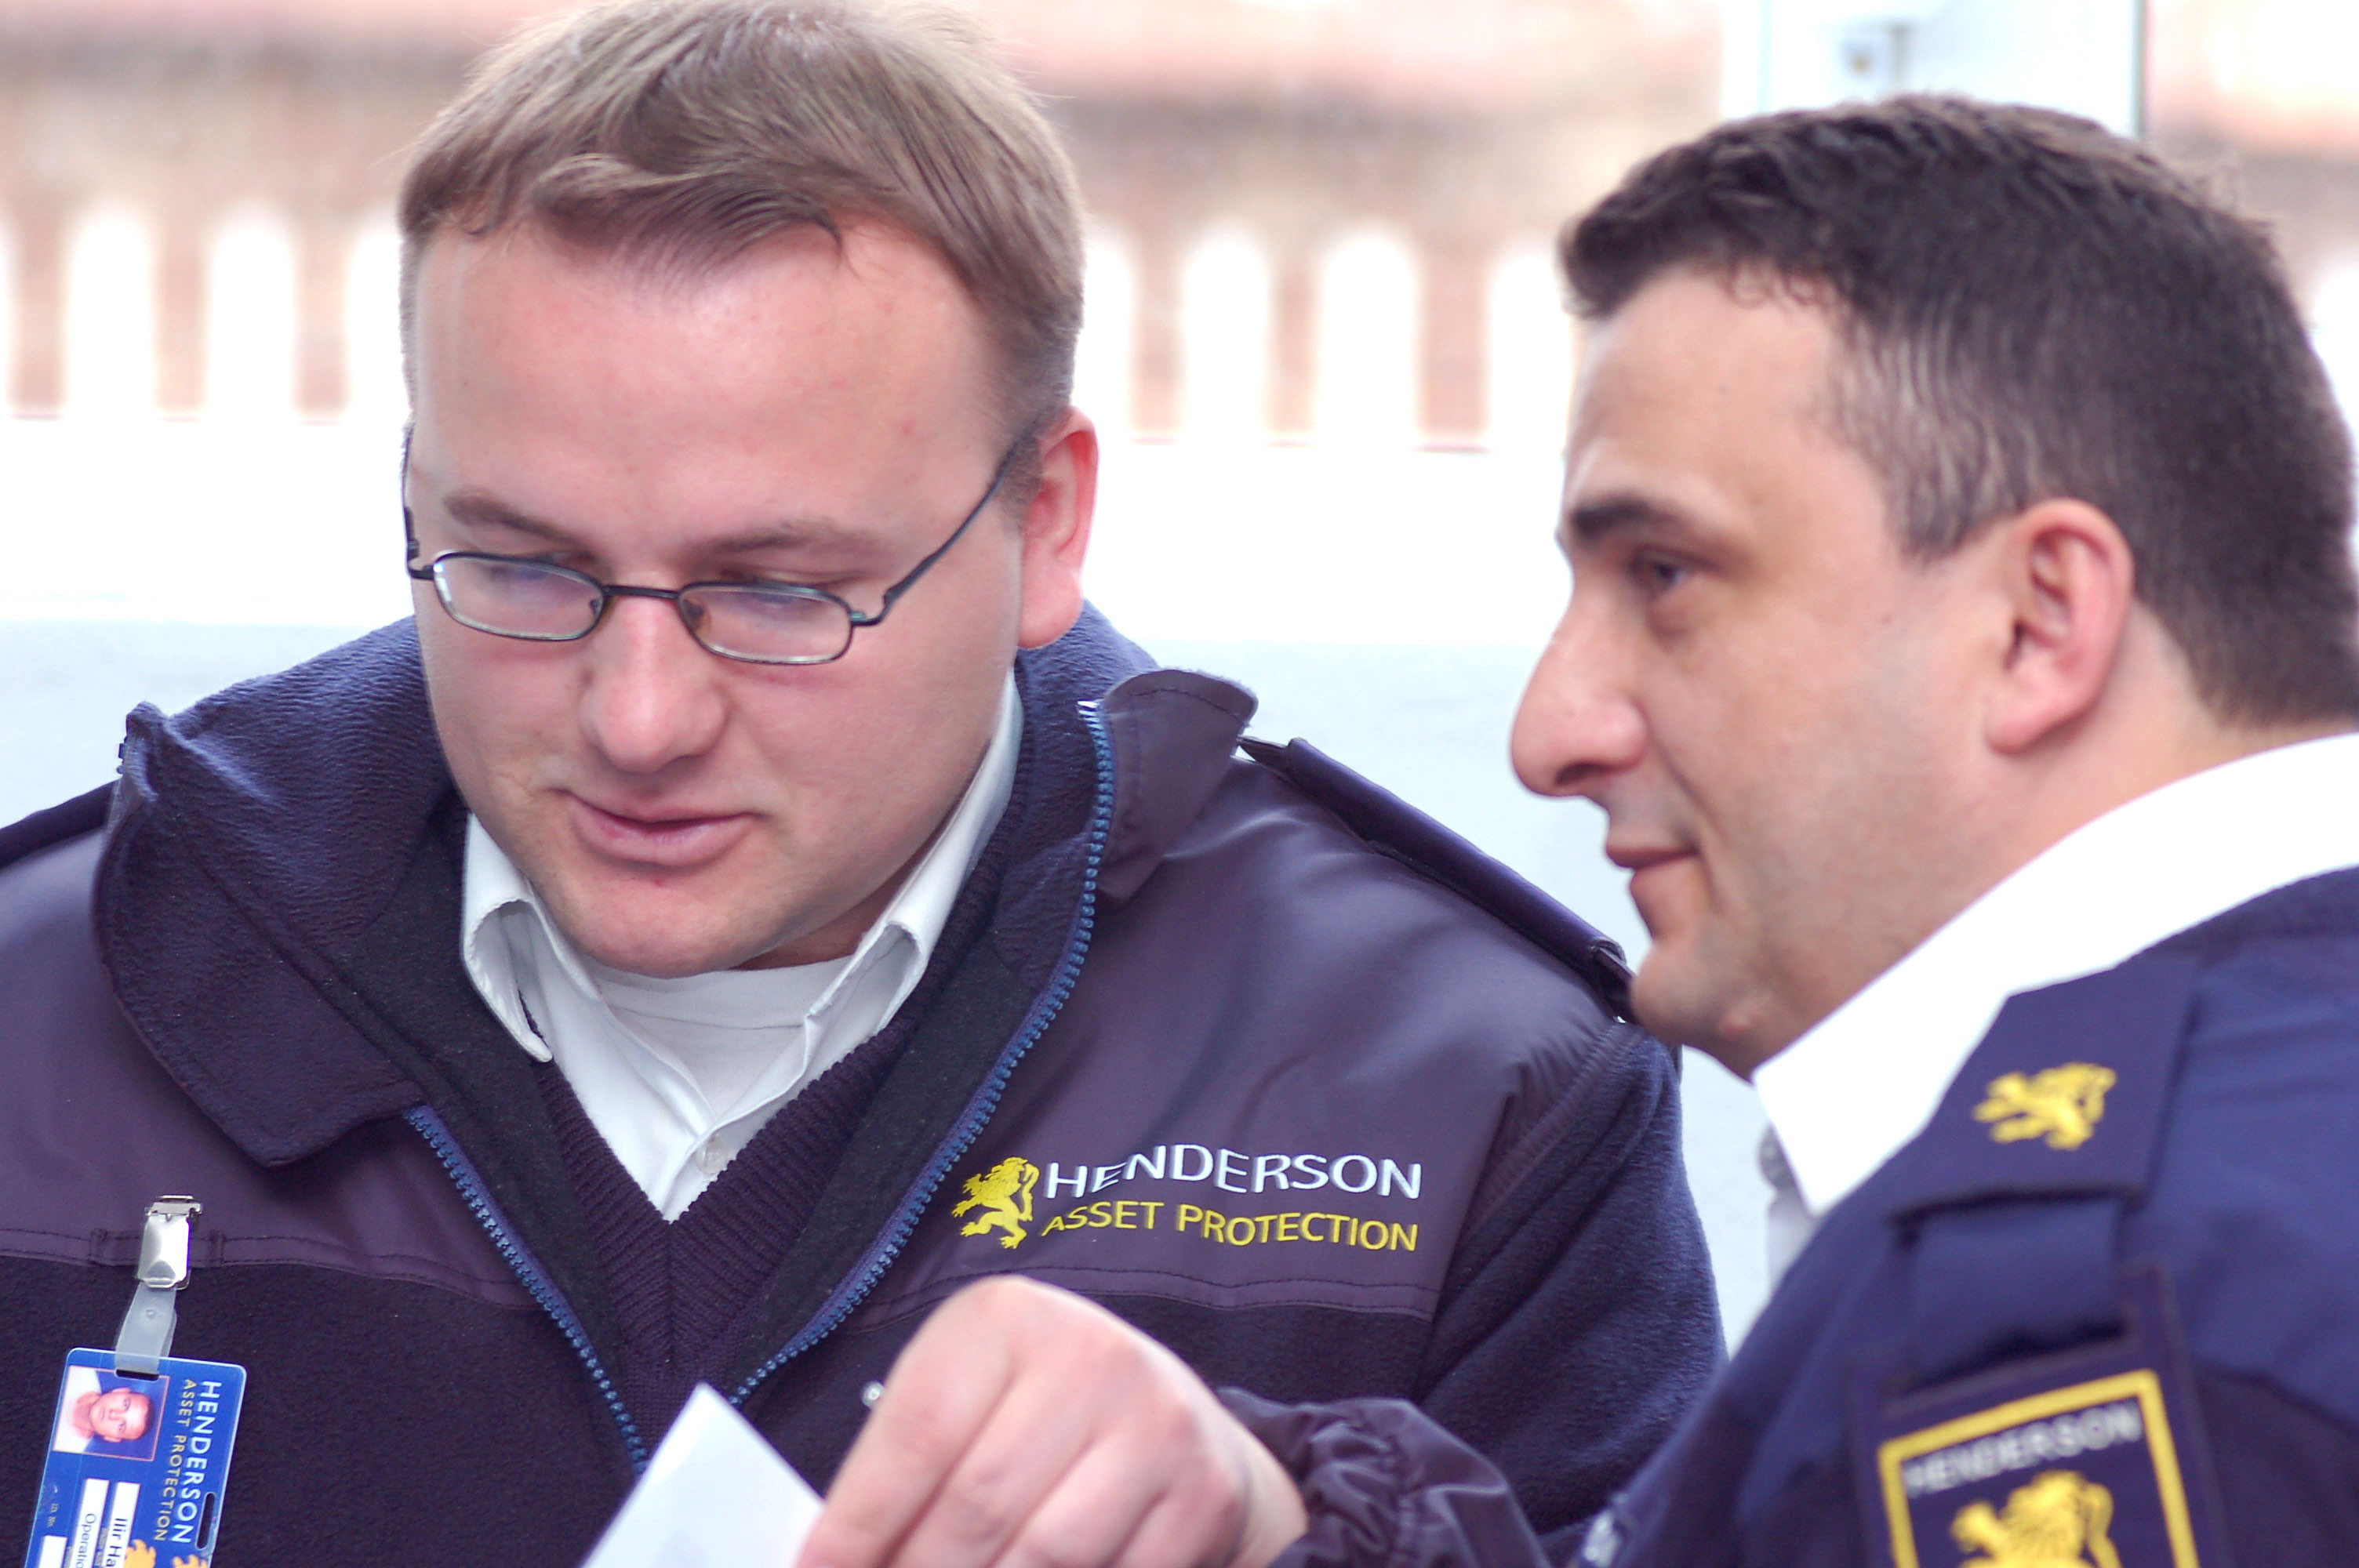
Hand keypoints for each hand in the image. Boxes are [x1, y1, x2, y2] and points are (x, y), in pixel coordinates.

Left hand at [797, 1275, 1306, 1567]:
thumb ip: (905, 1459)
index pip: (917, 1434)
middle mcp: (1090, 1356)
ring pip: (1043, 1558)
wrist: (1168, 1411)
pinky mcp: (1202, 1494)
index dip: (857, 1523)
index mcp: (1007, 1319)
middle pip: (976, 1507)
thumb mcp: (966, 1394)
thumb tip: (828, 1555)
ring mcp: (1157, 1425)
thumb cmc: (1032, 1408)